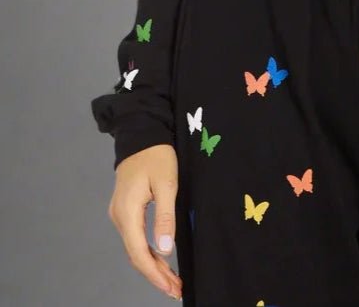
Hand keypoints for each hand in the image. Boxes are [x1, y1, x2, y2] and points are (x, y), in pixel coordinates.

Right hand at [107, 143, 182, 299]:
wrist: (142, 133)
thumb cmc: (157, 155)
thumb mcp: (167, 184)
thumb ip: (165, 217)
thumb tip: (164, 249)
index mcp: (127, 212)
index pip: (139, 253)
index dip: (155, 274)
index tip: (171, 288)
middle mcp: (119, 216)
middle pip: (135, 254)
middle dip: (155, 274)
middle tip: (176, 289)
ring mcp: (120, 213)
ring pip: (135, 247)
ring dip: (152, 265)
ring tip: (171, 279)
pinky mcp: (125, 209)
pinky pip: (135, 237)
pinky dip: (148, 251)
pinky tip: (160, 258)